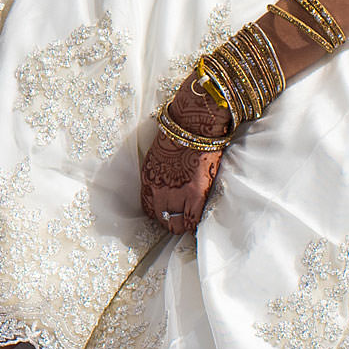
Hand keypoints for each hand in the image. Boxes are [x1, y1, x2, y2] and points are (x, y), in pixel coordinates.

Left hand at [139, 78, 226, 234]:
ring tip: (192, 217)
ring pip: (175, 225)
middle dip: (171, 220)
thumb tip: (168, 182)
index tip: (171, 210)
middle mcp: (157, 189)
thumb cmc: (180, 134)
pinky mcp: (194, 194)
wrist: (194, 123)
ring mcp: (175, 193)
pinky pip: (191, 221)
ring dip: (183, 224)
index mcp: (148, 178)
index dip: (161, 211)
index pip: (148, 208)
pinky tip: (200, 216)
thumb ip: (161, 173)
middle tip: (183, 216)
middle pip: (159, 219)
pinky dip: (195, 222)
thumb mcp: (159, 155)